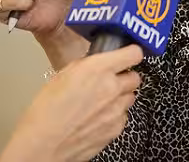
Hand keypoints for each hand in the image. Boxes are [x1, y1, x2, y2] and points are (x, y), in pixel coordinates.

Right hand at [1, 44, 142, 161]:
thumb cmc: (45, 112)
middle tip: (112, 80)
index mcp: (98, 69)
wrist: (41, 146)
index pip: (133, 53)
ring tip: (101, 101)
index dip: (131, 53)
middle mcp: (112, 87)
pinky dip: (115, 115)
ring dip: (120, 96)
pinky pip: (123, 117)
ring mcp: (116, 110)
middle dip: (125, 77)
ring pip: (130, 97)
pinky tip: (98, 117)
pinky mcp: (116, 130)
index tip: (128, 55)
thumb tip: (97, 64)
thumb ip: (87, 66)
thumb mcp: (64, 75)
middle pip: (135, 77)